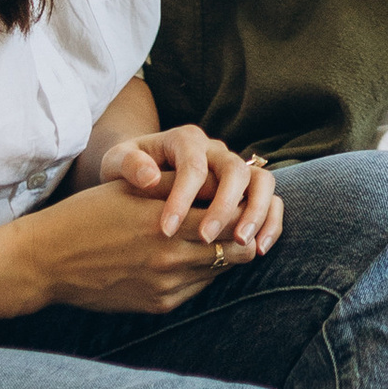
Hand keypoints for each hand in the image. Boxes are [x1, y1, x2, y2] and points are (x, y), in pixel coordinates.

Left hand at [101, 126, 284, 261]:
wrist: (143, 171)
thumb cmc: (128, 170)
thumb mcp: (117, 162)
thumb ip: (129, 165)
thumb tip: (150, 177)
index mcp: (186, 140)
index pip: (193, 164)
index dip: (183, 197)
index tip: (166, 230)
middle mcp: (217, 150)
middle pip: (235, 169)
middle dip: (224, 205)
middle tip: (205, 238)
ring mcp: (236, 168)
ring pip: (261, 181)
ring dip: (256, 213)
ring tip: (243, 243)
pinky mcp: (247, 189)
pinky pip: (271, 200)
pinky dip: (271, 222)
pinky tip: (259, 248)